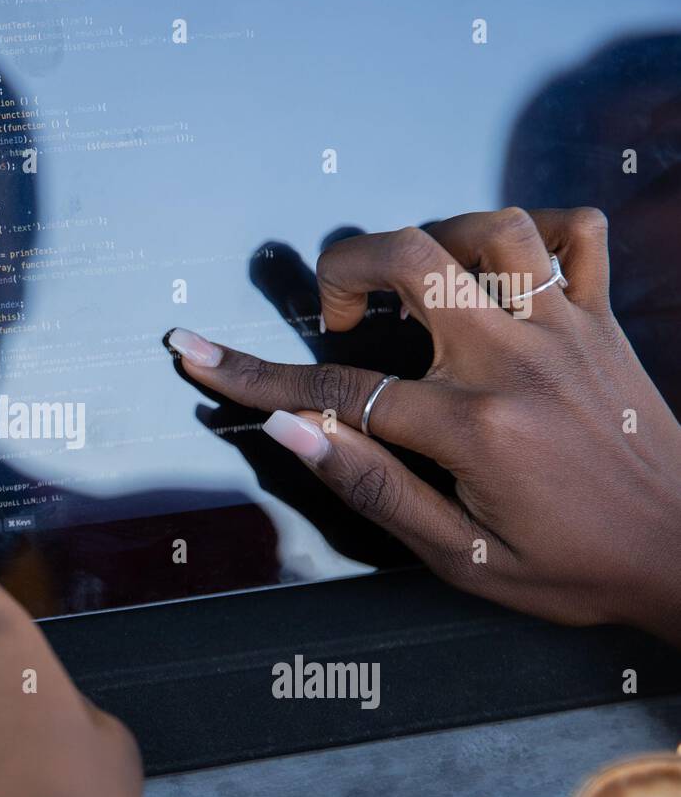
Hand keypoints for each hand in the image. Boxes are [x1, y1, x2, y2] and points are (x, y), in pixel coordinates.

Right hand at [168, 207, 680, 637]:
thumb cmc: (570, 570)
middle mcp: (518, 359)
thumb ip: (370, 487)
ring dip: (431, 239)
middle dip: (345, 267)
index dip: (253, 371)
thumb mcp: (458, 559)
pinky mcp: (603, 320)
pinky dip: (532, 232)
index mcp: (473, 426)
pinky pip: (575, 233)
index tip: (194, 350)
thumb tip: (288, 428)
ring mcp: (567, 328)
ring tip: (414, 287)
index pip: (338, 388)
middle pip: (412, 257)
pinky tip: (500, 271)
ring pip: (489, 227)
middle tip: (338, 318)